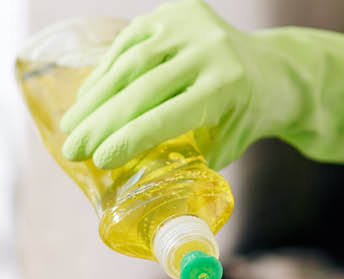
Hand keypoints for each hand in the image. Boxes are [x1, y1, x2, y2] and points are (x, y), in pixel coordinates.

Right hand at [59, 0, 343, 180]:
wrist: (272, 70)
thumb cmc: (240, 119)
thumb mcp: (220, 148)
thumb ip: (179, 165)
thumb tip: (130, 196)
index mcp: (227, 87)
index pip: (167, 115)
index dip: (128, 139)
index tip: (97, 161)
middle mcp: (210, 50)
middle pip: (141, 88)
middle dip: (100, 122)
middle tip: (72, 150)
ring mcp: (190, 24)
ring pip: (130, 64)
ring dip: (94, 98)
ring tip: (71, 127)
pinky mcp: (175, 11)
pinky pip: (129, 43)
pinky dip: (104, 73)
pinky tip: (87, 98)